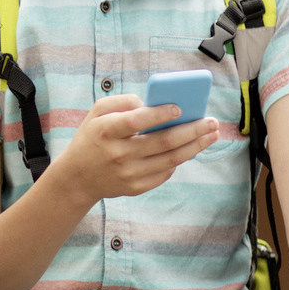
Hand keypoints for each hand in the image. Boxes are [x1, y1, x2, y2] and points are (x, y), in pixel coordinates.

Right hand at [50, 94, 217, 201]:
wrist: (76, 178)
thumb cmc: (92, 137)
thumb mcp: (97, 112)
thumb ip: (123, 101)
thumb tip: (154, 103)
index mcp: (106, 131)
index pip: (137, 122)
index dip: (160, 114)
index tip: (179, 107)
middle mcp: (117, 154)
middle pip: (163, 142)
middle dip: (192, 130)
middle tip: (212, 122)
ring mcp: (127, 174)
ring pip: (170, 159)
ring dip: (195, 146)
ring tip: (211, 135)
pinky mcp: (134, 188)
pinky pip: (164, 173)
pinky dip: (179, 160)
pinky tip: (190, 149)